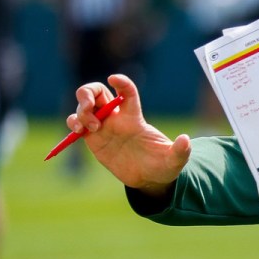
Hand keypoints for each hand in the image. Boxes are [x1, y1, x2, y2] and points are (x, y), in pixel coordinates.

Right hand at [68, 74, 190, 195]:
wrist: (149, 180)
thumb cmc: (163, 165)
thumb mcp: (175, 160)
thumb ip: (180, 151)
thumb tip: (186, 140)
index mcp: (135, 117)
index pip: (127, 93)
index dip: (121, 82)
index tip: (114, 78)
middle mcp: (116, 118)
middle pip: (97, 92)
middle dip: (87, 93)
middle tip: (89, 107)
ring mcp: (103, 127)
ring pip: (84, 105)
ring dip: (81, 111)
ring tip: (91, 128)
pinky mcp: (92, 139)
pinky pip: (76, 123)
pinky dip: (73, 123)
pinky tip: (79, 132)